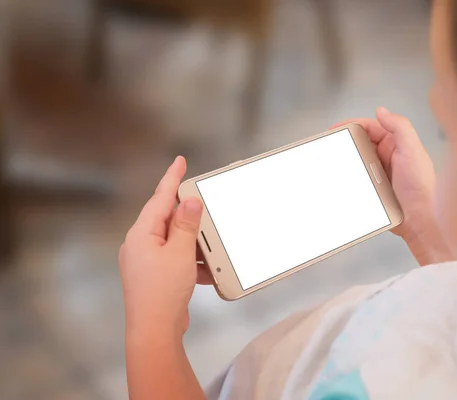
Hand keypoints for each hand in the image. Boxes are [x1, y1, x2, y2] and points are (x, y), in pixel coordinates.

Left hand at [119, 156, 209, 337]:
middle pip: (166, 219)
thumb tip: (190, 202)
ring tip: (209, 247)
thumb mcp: (179, 252)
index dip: (171, 179)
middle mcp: (140, 245)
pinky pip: (175, 259)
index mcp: (141, 234)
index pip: (160, 199)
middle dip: (188, 216)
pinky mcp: (154, 276)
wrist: (154, 330)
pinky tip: (205, 270)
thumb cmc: (162, 292)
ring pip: (173, 241)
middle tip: (203, 204)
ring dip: (193, 243)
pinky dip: (190, 261)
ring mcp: (146, 261)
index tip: (179, 161)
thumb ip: (185, 225)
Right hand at [332, 107, 452, 264]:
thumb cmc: (422, 187)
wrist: (420, 221)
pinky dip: (347, 177)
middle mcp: (387, 156)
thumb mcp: (412, 151)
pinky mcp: (374, 189)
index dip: (352, 125)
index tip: (336, 128)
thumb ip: (400, 127)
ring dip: (344, 161)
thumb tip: (381, 111)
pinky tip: (339, 180)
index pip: (370, 127)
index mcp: (397, 144)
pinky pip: (356, 179)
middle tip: (329, 145)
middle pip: (360, 143)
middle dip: (345, 142)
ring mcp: (379, 173)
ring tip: (331, 163)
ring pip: (356, 161)